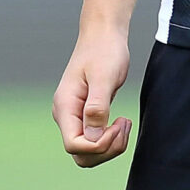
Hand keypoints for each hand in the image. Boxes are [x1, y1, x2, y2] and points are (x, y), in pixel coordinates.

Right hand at [54, 28, 132, 166]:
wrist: (104, 35)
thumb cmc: (104, 51)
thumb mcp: (104, 77)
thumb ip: (96, 107)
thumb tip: (92, 137)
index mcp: (64, 106)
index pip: (74, 145)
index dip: (98, 145)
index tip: (117, 125)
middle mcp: (65, 115)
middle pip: (81, 155)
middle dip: (106, 149)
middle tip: (124, 125)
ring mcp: (75, 117)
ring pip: (88, 152)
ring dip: (110, 146)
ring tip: (125, 123)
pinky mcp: (85, 116)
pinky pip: (95, 141)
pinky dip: (111, 139)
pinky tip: (121, 122)